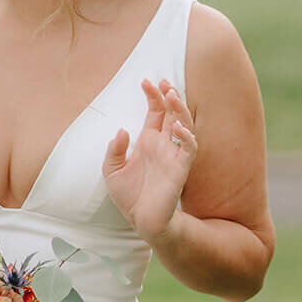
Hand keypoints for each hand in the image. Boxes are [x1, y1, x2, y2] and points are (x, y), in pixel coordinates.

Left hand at [102, 78, 197, 242]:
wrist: (141, 220)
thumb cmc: (129, 195)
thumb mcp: (112, 171)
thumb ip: (114, 150)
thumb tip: (121, 131)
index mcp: (148, 141)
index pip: (154, 112)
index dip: (152, 96)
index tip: (145, 81)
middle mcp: (163, 145)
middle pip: (171, 113)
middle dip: (169, 96)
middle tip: (163, 82)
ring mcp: (173, 155)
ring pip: (184, 125)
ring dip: (180, 110)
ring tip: (172, 95)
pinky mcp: (181, 169)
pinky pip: (189, 149)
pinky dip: (186, 136)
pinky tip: (178, 128)